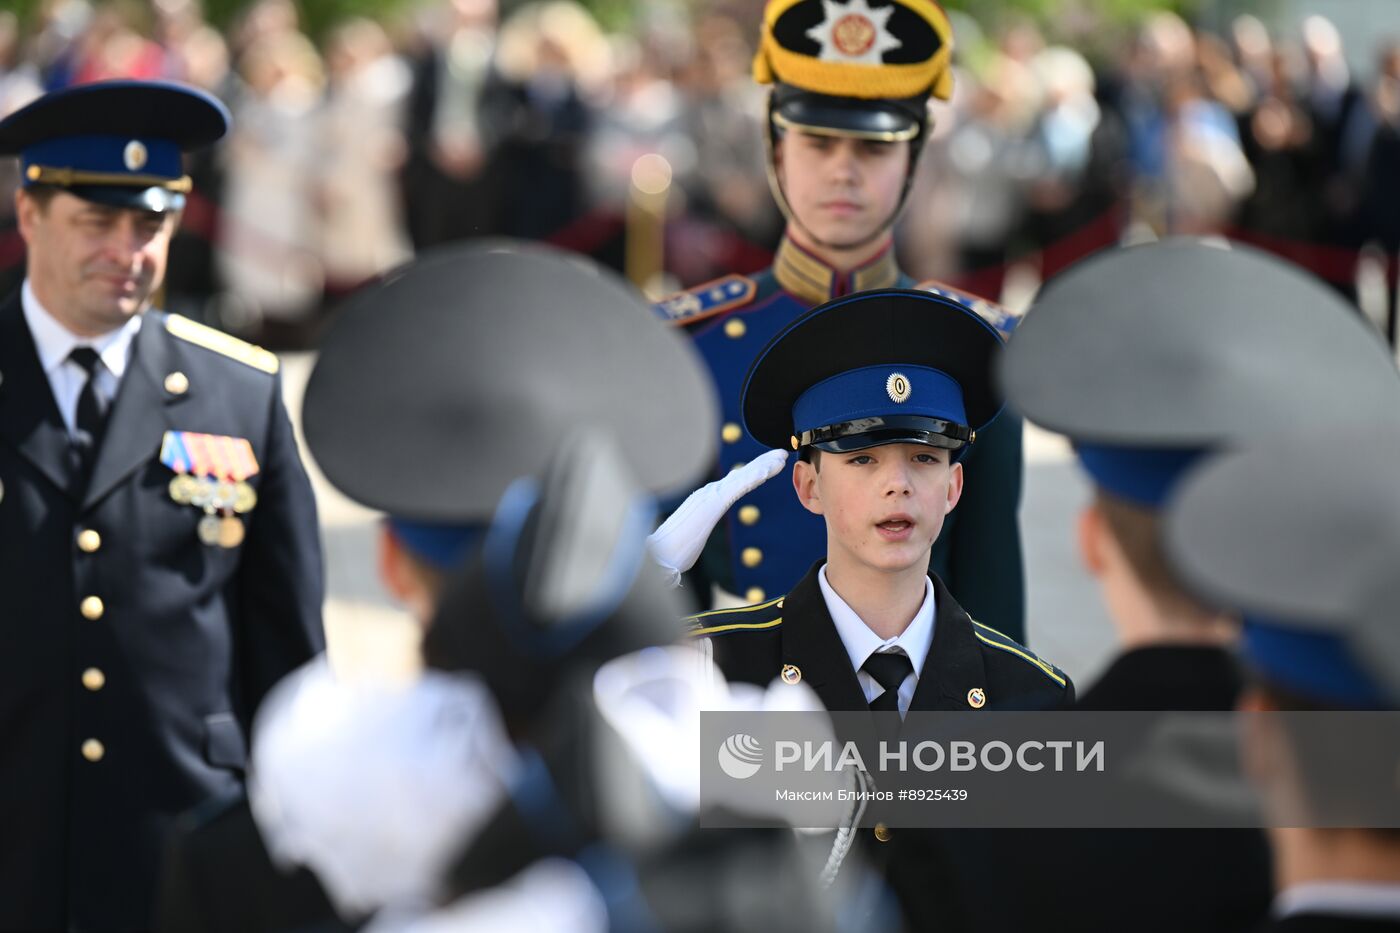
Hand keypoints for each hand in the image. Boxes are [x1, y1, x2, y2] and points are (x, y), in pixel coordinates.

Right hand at [646, 448, 788, 585]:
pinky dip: (753, 478)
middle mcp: (707, 494)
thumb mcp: (689, 541)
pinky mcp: (712, 504)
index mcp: (704, 501)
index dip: (753, 472)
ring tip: (780, 459)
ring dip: (763, 467)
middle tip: (782, 454)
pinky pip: (737, 488)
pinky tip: (766, 472)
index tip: (769, 466)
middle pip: (740, 475)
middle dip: (762, 463)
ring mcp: (709, 497)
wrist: (655, 557)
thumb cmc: (669, 553)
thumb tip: (690, 544)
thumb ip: (694, 536)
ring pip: (742, 478)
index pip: (733, 483)